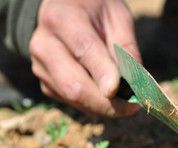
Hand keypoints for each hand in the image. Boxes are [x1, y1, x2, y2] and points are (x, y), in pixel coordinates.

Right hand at [29, 0, 140, 116]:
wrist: (65, 9)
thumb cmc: (94, 11)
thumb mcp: (116, 16)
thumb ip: (126, 47)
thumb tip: (136, 82)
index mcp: (62, 18)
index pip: (84, 50)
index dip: (104, 73)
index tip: (122, 90)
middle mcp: (44, 44)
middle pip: (73, 84)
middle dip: (106, 103)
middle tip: (132, 107)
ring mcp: (41, 66)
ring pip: (72, 98)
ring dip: (102, 107)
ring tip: (125, 103)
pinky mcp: (45, 83)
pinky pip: (71, 102)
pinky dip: (93, 105)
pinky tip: (107, 97)